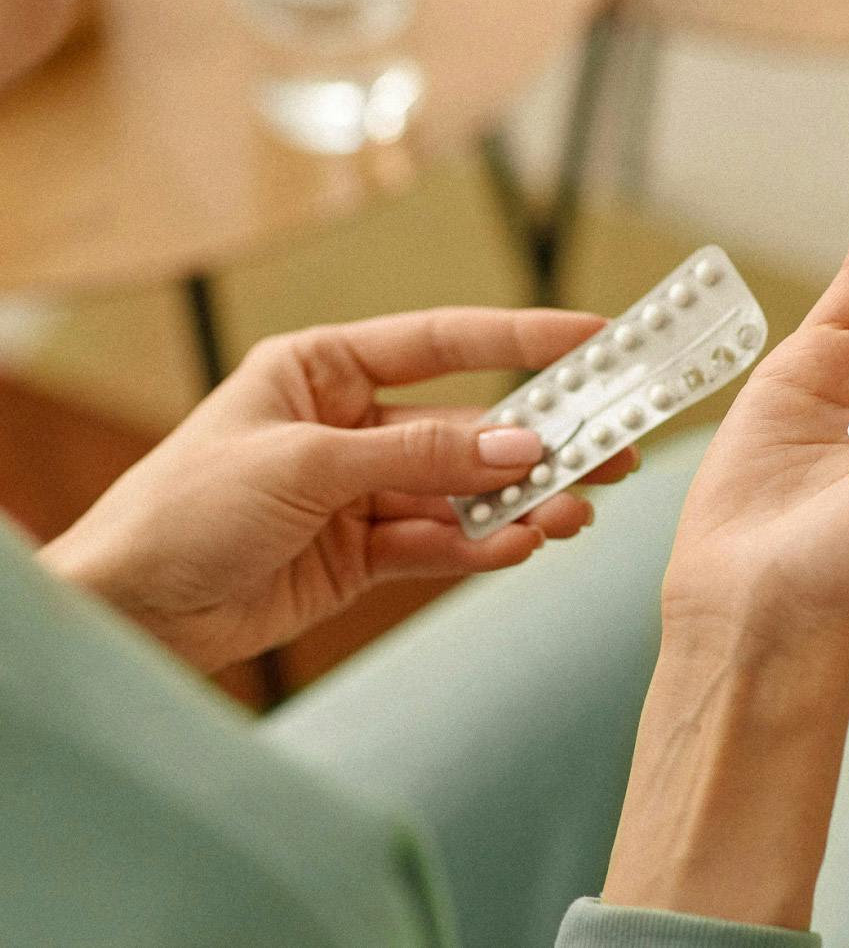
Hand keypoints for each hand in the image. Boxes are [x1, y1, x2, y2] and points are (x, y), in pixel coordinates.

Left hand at [40, 307, 636, 671]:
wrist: (131, 612)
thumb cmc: (187, 507)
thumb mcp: (306, 464)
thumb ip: (419, 457)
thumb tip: (520, 445)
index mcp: (325, 370)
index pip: (444, 342)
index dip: (523, 338)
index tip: (596, 337)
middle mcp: (351, 425)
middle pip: (466, 424)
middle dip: (540, 436)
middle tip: (616, 444)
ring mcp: (362, 491)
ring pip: (462, 492)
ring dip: (519, 503)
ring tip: (577, 511)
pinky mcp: (364, 553)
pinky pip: (438, 544)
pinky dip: (480, 548)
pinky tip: (522, 546)